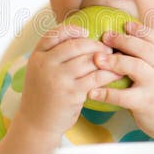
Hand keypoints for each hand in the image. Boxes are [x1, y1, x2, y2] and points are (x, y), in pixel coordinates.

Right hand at [15, 24, 121, 139]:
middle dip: (95, 44)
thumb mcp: (39, 71)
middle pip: (76, 45)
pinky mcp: (72, 93)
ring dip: (105, 58)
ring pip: (88, 60)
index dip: (72, 30)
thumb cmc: (43, 95)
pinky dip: (109, 74)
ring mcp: (58, 79)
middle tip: (106, 48)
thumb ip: (53, 56)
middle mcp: (46, 65)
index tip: (86, 32)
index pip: (54, 34)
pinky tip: (117, 74)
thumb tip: (80, 37)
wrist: (36, 123)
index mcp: (37, 57)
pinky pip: (96, 78)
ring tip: (116, 59)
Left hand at [89, 21, 153, 139]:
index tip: (124, 25)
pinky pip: (124, 96)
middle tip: (104, 37)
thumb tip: (131, 37)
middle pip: (143, 48)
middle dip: (122, 40)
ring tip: (97, 59)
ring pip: (134, 67)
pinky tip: (93, 92)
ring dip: (113, 61)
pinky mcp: (146, 103)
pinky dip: (107, 94)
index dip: (139, 30)